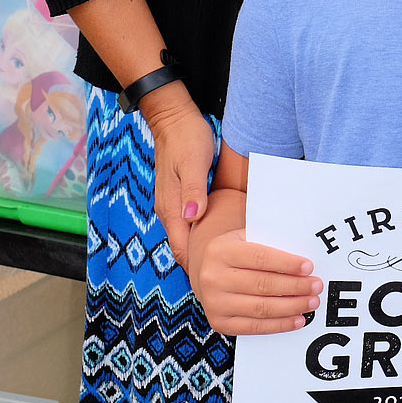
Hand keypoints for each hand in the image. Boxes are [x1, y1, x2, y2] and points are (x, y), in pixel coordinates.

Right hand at [140, 81, 215, 269]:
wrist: (174, 119)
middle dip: (203, 265)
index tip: (219, 283)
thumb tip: (192, 216)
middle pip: (185, 248)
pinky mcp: (182, 197)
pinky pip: (192, 224)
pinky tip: (222, 237)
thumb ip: (193, 190)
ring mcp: (174, 205)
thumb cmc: (186, 138)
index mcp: (171, 208)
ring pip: (189, 237)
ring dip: (205, 250)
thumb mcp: (193, 162)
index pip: (182, 249)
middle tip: (231, 280)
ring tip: (231, 265)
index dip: (198, 267)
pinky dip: (205, 234)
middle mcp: (170, 211)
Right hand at [188, 227, 322, 334]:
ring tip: (311, 303)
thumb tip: (303, 257)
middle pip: (262, 285)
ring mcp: (214, 303)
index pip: (260, 257)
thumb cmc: (235, 251)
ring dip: (291, 307)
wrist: (205, 271)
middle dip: (294, 287)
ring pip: (261, 308)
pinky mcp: (219, 323)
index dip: (286, 263)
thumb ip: (268, 242)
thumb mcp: (245, 237)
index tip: (309, 267)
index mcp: (221, 250)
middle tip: (316, 286)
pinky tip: (297, 319)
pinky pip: (254, 327)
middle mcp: (213, 277)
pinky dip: (279, 325)